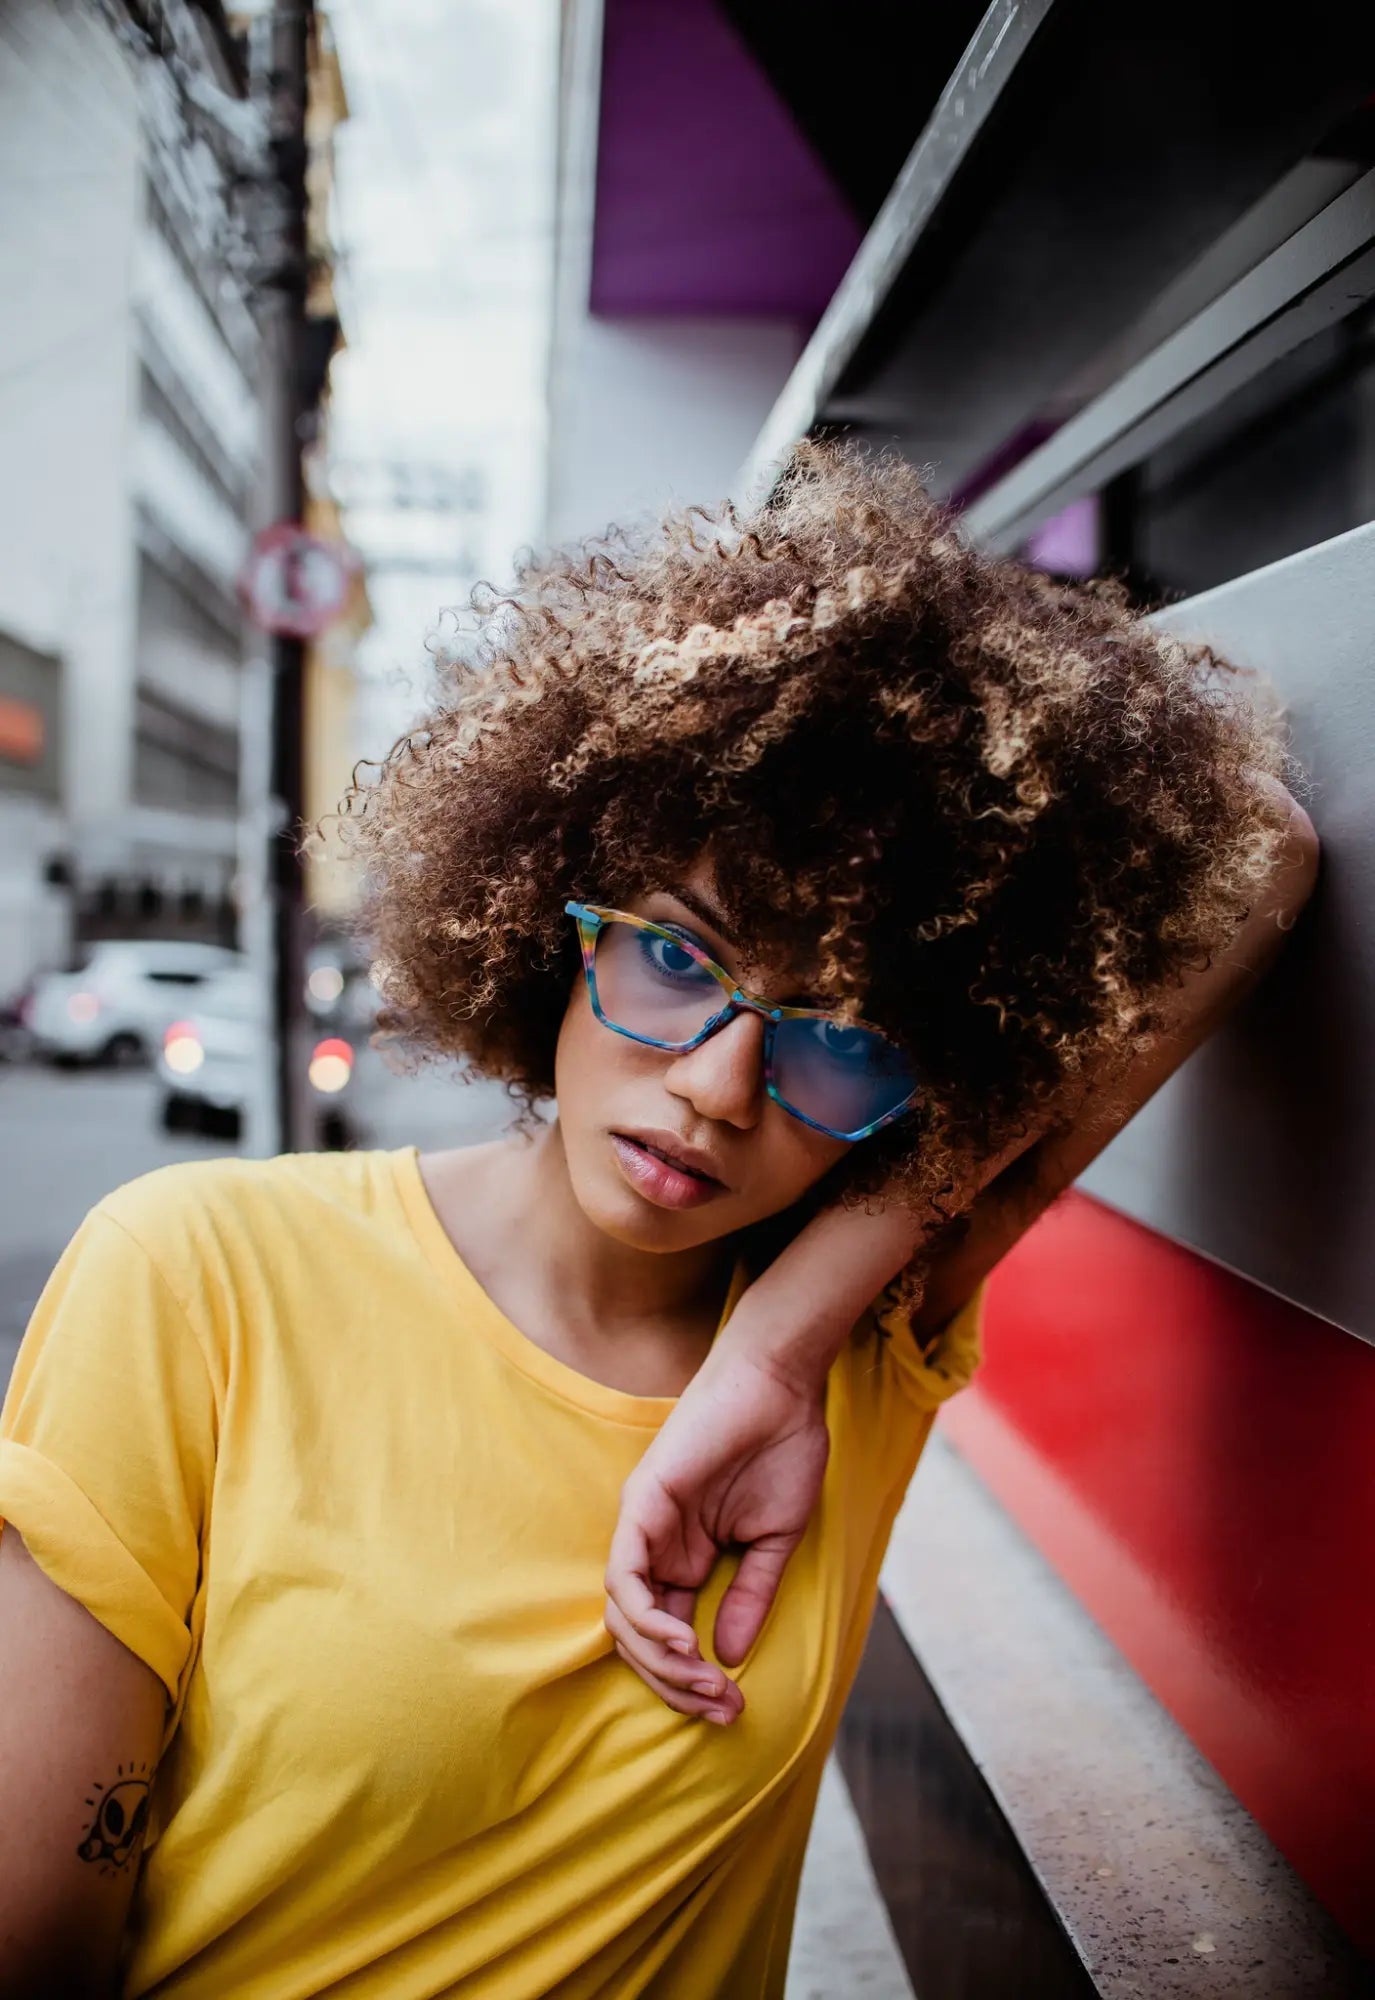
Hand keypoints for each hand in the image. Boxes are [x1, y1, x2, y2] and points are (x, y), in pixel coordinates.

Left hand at [603, 1341, 829, 1725]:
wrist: (782, 1388)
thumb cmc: (782, 1449)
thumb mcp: (773, 1541)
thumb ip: (750, 1595)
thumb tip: (729, 1657)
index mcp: (685, 1558)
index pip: (667, 1637)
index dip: (691, 1683)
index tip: (733, 1710)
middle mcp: (655, 1548)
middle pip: (638, 1640)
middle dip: (676, 1686)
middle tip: (722, 1708)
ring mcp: (643, 1527)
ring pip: (624, 1618)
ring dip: (662, 1663)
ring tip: (706, 1681)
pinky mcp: (641, 1504)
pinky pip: (623, 1576)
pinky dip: (646, 1619)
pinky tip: (685, 1642)